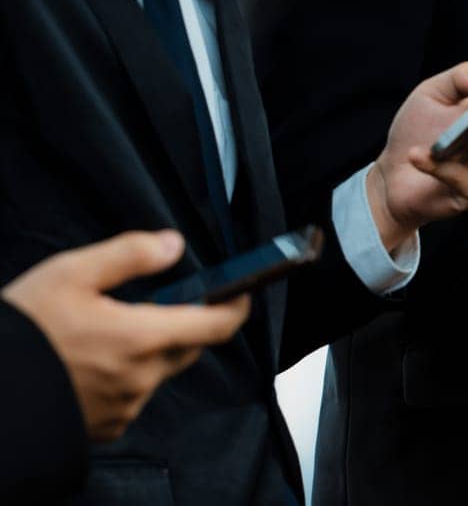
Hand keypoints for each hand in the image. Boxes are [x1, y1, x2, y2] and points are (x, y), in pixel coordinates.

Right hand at [2, 231, 250, 442]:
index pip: (217, 325)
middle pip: (189, 347)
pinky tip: (88, 365)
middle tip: (149, 306)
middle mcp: (142, 377)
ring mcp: (125, 407)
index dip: (236, 306)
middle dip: (182, 324)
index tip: (241, 292)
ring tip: (102, 336)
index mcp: (141, 337)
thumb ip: (128, 255)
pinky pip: (131, 398)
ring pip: (158, 373)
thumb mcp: (69, 274)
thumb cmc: (23, 330)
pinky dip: (123, 378)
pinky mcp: (107, 426)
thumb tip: (173, 244)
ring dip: (147, 353)